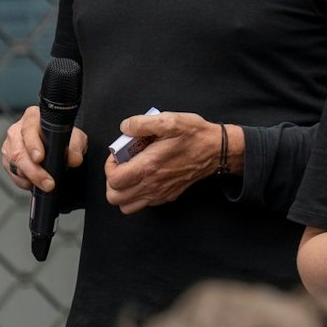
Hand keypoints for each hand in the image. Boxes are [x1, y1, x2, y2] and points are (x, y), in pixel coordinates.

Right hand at [1, 104, 87, 193]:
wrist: (57, 143)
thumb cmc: (62, 136)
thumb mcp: (75, 137)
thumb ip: (76, 146)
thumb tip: (74, 159)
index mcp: (32, 118)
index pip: (28, 130)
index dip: (33, 145)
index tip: (39, 158)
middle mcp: (17, 130)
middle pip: (18, 152)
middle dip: (34, 171)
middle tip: (48, 183)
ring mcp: (10, 145)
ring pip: (14, 165)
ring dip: (30, 178)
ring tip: (46, 184)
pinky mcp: (7, 160)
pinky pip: (13, 175)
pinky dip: (24, 182)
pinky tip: (35, 183)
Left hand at [103, 110, 230, 214]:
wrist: (217, 150)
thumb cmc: (194, 135)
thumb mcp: (170, 120)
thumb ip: (142, 123)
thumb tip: (125, 127)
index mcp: (149, 167)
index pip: (114, 180)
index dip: (109, 167)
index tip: (117, 156)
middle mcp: (152, 185)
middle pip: (115, 197)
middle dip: (112, 181)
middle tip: (121, 166)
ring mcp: (160, 193)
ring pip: (126, 206)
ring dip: (123, 191)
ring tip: (130, 174)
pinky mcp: (167, 196)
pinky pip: (143, 204)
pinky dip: (137, 194)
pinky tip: (145, 177)